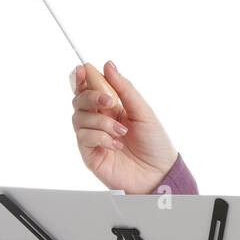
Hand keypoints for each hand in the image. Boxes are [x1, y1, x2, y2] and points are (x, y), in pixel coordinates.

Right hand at [69, 61, 179, 193]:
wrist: (160, 173)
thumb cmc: (155, 144)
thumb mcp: (143, 111)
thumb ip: (125, 89)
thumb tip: (108, 65)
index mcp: (112, 108)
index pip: (89, 88)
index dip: (82, 77)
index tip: (83, 68)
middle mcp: (100, 120)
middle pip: (79, 100)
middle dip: (90, 96)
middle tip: (109, 100)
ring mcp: (94, 137)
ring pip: (79, 118)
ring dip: (101, 121)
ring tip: (122, 132)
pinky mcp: (90, 154)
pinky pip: (83, 137)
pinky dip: (100, 137)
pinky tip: (116, 144)